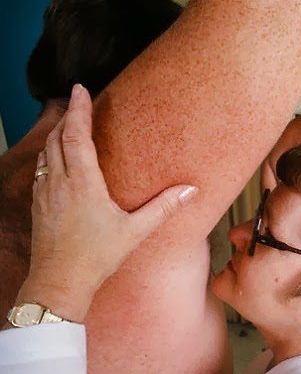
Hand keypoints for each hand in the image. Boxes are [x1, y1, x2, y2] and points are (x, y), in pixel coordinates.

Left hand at [19, 84, 197, 322]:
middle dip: (67, 116)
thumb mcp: (135, 232)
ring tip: (69, 125)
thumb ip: (163, 208)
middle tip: (77, 101)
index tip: (80, 90)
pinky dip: (49, 155)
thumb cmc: (95, 258)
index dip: (78, 110)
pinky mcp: (37, 205)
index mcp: (81, 184)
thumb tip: (190, 191)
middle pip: (57, 138)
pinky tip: (58, 161)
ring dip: (56, 135)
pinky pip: (40, 170)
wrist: (58, 283)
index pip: (75, 135)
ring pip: (45, 152)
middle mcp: (58, 183)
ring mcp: (44, 194)